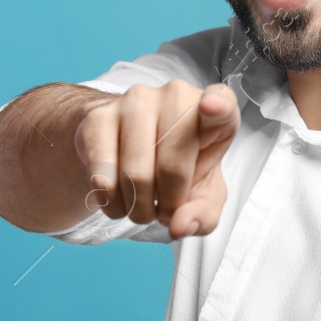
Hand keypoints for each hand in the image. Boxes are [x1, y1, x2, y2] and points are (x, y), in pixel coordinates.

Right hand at [74, 81, 237, 238]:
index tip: (212, 106)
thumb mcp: (202, 194)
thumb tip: (180, 225)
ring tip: (141, 204)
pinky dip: (111, 202)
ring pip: (135, 174)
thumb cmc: (177, 165)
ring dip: (138, 208)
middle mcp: (175, 96)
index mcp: (214, 111)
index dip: (217, 106)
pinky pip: (102, 176)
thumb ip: (203, 214)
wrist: (125, 145)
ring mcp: (134, 101)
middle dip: (168, 204)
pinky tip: (117, 196)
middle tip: (164, 209)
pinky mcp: (98, 118)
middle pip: (172, 166)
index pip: (221, 103)